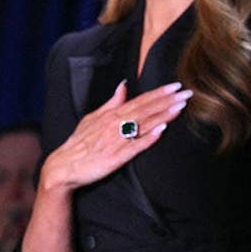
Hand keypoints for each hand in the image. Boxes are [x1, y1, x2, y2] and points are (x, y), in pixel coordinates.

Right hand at [38, 81, 191, 193]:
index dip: (159, 93)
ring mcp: (116, 141)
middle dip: (168, 101)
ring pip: (143, 125)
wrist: (63, 168)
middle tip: (187, 93)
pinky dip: (148, 138)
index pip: (140, 101)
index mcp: (112, 115)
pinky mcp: (115, 158)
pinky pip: (135, 146)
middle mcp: (115, 125)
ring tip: (180, 107)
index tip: (176, 85)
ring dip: (163, 115)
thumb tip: (123, 84)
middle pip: (146, 110)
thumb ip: (111, 102)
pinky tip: (161, 131)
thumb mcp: (92, 118)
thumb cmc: (79, 143)